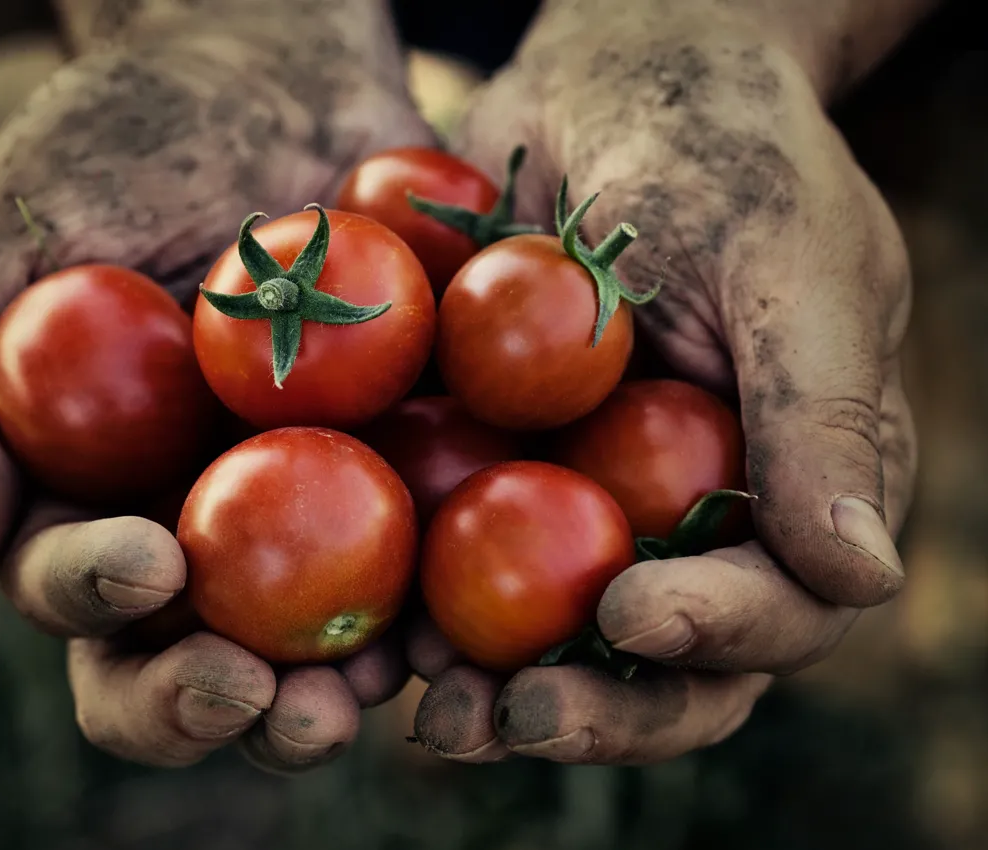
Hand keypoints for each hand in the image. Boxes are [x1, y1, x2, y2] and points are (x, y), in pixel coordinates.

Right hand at [0, 14, 434, 769]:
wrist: (263, 66)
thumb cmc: (109, 144)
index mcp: (83, 493)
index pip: (74, 588)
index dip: (98, 603)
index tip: (148, 566)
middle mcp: (191, 523)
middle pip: (186, 658)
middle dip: (211, 701)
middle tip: (259, 697)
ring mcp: (304, 507)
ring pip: (310, 648)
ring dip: (330, 695)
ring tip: (361, 691)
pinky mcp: (406, 472)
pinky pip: (425, 561)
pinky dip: (437, 608)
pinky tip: (452, 628)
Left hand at [410, 7, 914, 763]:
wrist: (599, 85)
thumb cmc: (719, 150)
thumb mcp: (787, 261)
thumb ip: (822, 417)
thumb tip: (860, 579)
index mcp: (793, 489)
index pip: (780, 608)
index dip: (716, 635)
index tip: (633, 614)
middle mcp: (689, 522)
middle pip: (659, 664)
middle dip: (595, 707)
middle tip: (516, 717)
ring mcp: (583, 508)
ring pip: (548, 644)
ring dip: (491, 693)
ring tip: (430, 714)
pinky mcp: (486, 479)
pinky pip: (450, 569)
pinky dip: (411, 616)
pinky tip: (363, 642)